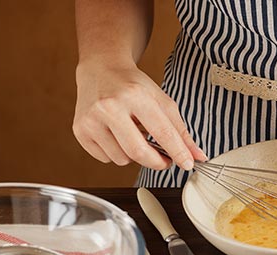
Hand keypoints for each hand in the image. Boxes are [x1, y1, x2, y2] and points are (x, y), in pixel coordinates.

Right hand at [73, 58, 205, 169]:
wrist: (101, 69)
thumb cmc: (133, 86)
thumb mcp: (162, 101)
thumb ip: (180, 131)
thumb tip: (197, 156)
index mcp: (135, 95)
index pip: (162, 132)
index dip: (178, 153)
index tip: (188, 164)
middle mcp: (109, 106)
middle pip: (139, 153)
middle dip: (157, 162)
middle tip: (165, 160)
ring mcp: (91, 119)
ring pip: (122, 159)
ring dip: (134, 155)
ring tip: (133, 135)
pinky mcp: (80, 130)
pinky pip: (106, 159)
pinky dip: (116, 153)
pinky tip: (116, 135)